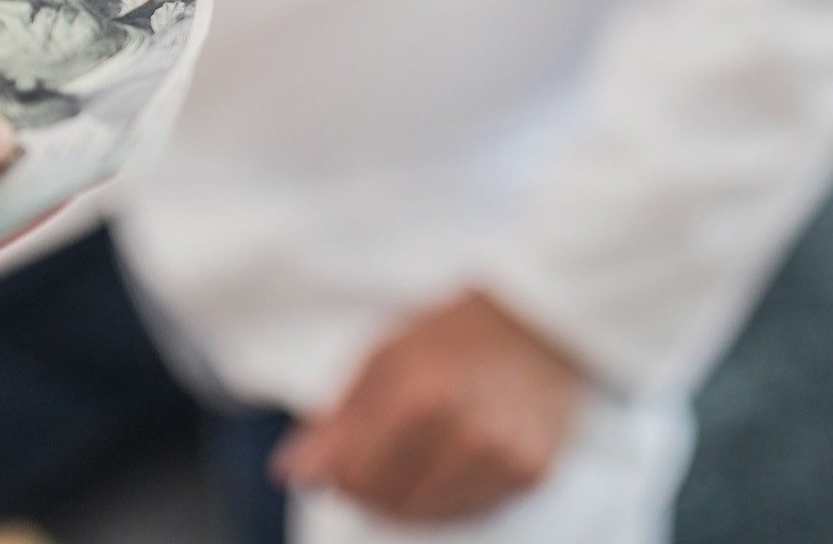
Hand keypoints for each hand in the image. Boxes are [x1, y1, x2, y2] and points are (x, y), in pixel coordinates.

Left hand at [273, 290, 583, 523]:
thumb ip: (338, 420)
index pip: (352, 476)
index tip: (347, 452)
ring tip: (422, 447)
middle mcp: (464, 432)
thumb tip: (292, 474)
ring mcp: (502, 456)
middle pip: (389, 502)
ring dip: (412, 491)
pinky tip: (456, 454)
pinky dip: (452, 492)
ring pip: (428, 514)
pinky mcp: (530, 472)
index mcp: (418, 394)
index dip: (340, 470)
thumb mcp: (384, 357)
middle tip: (384, 450)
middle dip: (372, 484)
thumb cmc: (453, 331)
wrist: (540, 318)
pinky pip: (470, 509)